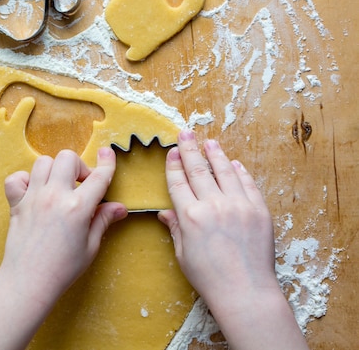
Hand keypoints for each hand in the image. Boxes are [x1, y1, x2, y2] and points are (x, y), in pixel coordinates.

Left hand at [2, 147, 127, 300]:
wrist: (28, 282)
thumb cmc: (62, 269)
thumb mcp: (90, 246)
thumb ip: (103, 221)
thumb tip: (119, 208)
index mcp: (78, 208)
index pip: (98, 176)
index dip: (107, 162)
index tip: (107, 153)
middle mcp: (55, 196)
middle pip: (67, 158)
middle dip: (78, 166)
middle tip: (80, 185)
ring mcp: (33, 198)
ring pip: (43, 162)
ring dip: (54, 170)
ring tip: (58, 188)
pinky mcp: (16, 203)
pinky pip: (16, 178)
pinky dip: (24, 180)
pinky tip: (33, 193)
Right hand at [158, 129, 307, 349]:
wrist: (245, 291)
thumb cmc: (209, 277)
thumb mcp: (183, 253)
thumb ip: (175, 228)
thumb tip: (164, 213)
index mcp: (190, 216)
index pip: (178, 182)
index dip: (174, 165)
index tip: (172, 151)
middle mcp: (213, 205)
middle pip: (199, 170)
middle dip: (190, 150)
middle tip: (186, 133)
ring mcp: (238, 206)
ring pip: (225, 172)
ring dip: (216, 155)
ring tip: (210, 142)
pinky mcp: (259, 210)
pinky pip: (248, 184)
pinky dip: (240, 172)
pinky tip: (235, 164)